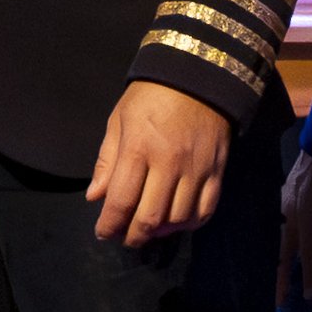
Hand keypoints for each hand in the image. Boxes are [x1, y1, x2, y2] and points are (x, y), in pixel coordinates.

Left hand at [87, 80, 231, 247]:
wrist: (198, 74)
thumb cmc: (151, 96)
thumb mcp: (119, 120)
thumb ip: (107, 160)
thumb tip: (94, 197)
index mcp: (138, 148)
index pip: (121, 201)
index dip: (110, 225)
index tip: (104, 232)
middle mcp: (168, 163)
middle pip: (150, 217)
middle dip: (134, 236)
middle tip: (126, 237)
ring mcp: (196, 168)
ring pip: (178, 219)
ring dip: (161, 232)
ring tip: (150, 228)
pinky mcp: (217, 170)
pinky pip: (206, 210)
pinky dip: (190, 223)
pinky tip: (178, 220)